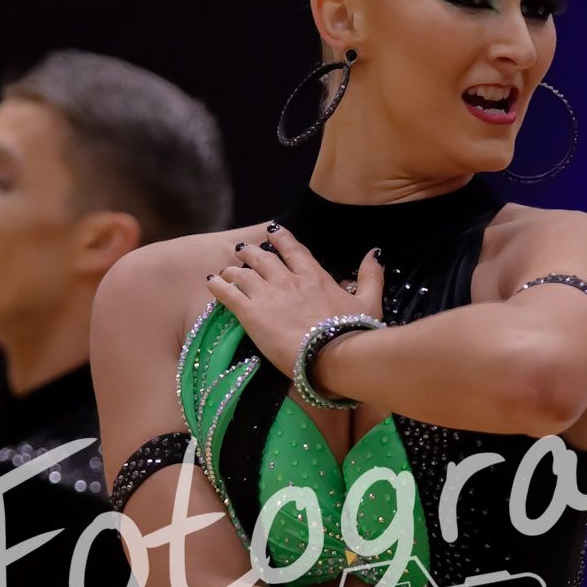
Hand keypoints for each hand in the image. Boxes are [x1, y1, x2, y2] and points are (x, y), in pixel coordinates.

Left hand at [206, 223, 384, 380]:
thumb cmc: (353, 333)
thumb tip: (375, 253)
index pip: (294, 250)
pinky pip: (228, 293)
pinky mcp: (251, 314)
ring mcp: (268, 295)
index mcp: (314, 277)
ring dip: (233, 269)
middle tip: (242, 251)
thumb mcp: (369, 302)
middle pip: (263, 258)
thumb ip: (370, 276)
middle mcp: (288, 280)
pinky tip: (212, 282)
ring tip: (226, 270)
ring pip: (243, 273)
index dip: (281, 238)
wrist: (333, 355)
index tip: (272, 231)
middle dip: (251, 253)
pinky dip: (218, 286)